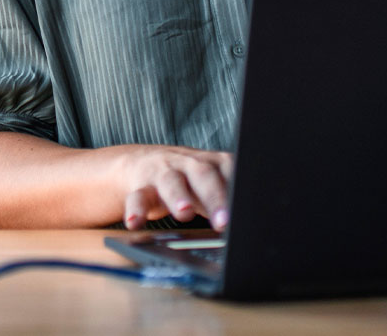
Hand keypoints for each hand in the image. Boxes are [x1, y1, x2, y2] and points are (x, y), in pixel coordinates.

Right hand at [104, 144, 234, 230]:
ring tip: (184, 213)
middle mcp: (187, 163)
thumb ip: (228, 198)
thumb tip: (251, 223)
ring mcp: (163, 173)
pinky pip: (137, 197)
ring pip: (170, 182)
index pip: (229, 170)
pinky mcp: (140, 187)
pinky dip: (136, 210)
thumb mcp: (209, 184)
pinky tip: (135, 223)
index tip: (245, 210)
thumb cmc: (187, 180)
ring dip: (178, 197)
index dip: (237, 188)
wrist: (141, 163)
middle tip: (223, 222)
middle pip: (202, 174)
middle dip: (214, 197)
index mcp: (211, 162)